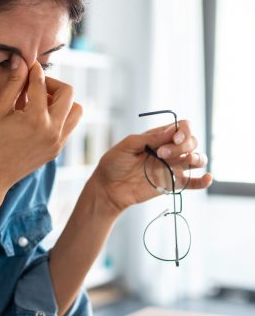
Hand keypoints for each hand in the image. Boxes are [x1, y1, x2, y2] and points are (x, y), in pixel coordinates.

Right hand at [0, 56, 82, 193]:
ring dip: (62, 101)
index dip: (33, 71)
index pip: (41, 84)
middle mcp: (53, 131)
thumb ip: (13, 85)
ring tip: (40, 102)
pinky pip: (69, 126)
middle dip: (52, 84)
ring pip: (76, 111)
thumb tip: (21, 61)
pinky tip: (39, 117)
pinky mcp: (56, 150)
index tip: (27, 65)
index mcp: (36, 119)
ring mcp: (57, 142)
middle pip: (68, 93)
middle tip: (34, 86)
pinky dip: (60, 116)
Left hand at [90, 119, 213, 212]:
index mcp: (159, 137)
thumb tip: (172, 131)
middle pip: (191, 141)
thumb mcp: (128, 146)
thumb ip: (149, 138)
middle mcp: (169, 150)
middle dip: (182, 145)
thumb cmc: (114, 163)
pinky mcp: (172, 184)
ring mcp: (172, 167)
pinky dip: (203, 181)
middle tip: (162, 154)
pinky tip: (207, 178)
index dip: (184, 131)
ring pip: (197, 159)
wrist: (108, 188)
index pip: (182, 127)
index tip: (174, 138)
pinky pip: (193, 182)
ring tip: (187, 161)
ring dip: (197, 157)